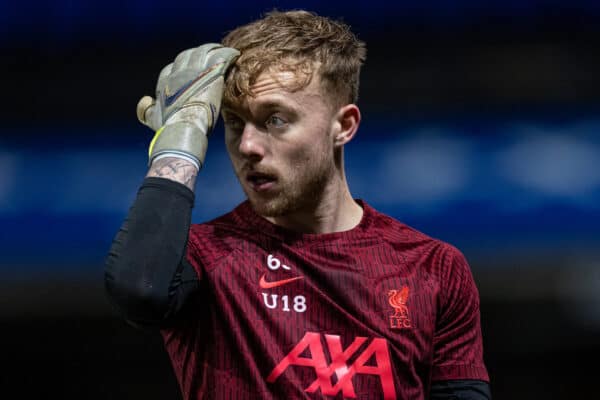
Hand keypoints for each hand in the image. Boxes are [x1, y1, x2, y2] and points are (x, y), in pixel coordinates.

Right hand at [137, 43, 238, 168]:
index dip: (183, 66)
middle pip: (189, 56)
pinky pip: (220, 57)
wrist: (182, 128)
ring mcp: (194, 71)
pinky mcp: (210, 74)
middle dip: (198, 54)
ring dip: (213, 50)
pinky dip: (227, 54)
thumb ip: (146, 109)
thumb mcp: (153, 118)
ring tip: (224, 52)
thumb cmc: (168, 128)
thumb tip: (146, 100)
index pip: (174, 67)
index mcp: (166, 81)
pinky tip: (234, 55)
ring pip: (204, 52)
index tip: (191, 70)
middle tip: (210, 56)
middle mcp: (178, 73)